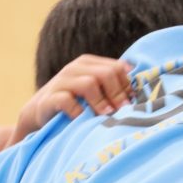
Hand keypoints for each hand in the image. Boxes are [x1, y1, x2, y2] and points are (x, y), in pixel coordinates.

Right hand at [8, 55, 133, 144]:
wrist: (40, 114)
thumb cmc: (76, 105)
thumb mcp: (95, 93)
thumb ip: (113, 89)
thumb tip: (142, 96)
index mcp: (89, 64)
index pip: (116, 67)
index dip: (128, 85)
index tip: (134, 102)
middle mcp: (75, 68)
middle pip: (105, 73)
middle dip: (118, 93)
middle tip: (124, 111)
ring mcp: (61, 82)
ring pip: (88, 83)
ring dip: (101, 102)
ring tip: (108, 115)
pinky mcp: (49, 98)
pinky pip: (66, 101)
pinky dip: (78, 111)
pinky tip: (83, 119)